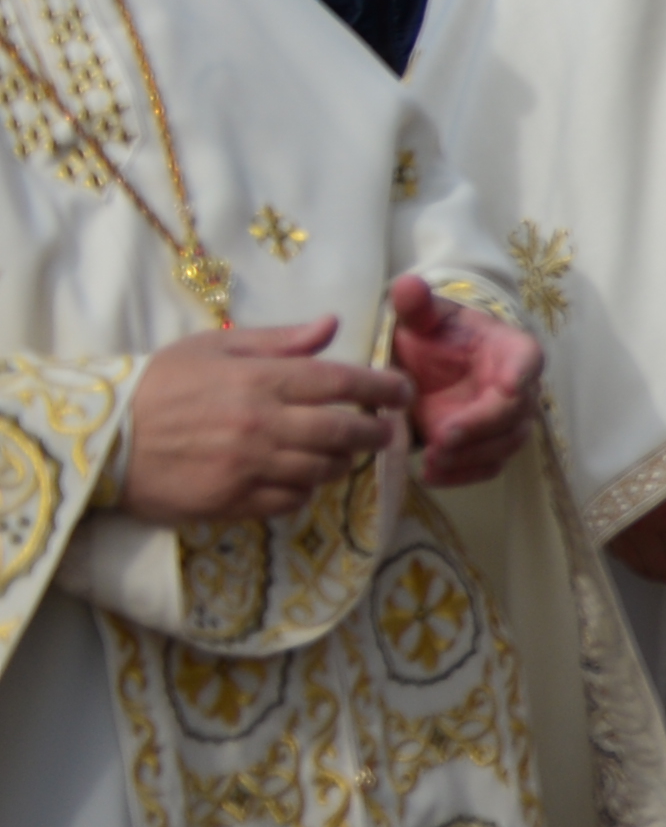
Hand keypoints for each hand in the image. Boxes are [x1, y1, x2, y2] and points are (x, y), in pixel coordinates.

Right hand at [120, 317, 410, 525]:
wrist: (102, 437)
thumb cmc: (159, 384)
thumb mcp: (214, 347)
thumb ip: (278, 341)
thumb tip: (331, 325)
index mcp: (259, 380)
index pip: (339, 381)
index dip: (379, 386)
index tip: (402, 391)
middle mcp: (262, 424)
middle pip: (342, 431)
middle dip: (373, 432)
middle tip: (385, 432)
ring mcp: (248, 466)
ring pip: (321, 470)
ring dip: (339, 463)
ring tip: (341, 454)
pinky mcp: (232, 500)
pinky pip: (289, 500)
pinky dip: (303, 491)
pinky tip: (299, 479)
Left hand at [387, 273, 542, 486]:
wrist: (429, 370)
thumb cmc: (433, 339)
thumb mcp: (422, 320)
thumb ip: (415, 305)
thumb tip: (406, 283)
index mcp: (511, 350)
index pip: (528, 360)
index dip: (521, 374)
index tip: (506, 387)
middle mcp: (519, 388)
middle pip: (516, 411)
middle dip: (482, 427)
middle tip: (443, 438)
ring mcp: (507, 421)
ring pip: (506, 443)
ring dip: (472, 456)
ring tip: (432, 461)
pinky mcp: (491, 447)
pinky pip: (489, 466)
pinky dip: (464, 475)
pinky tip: (432, 475)